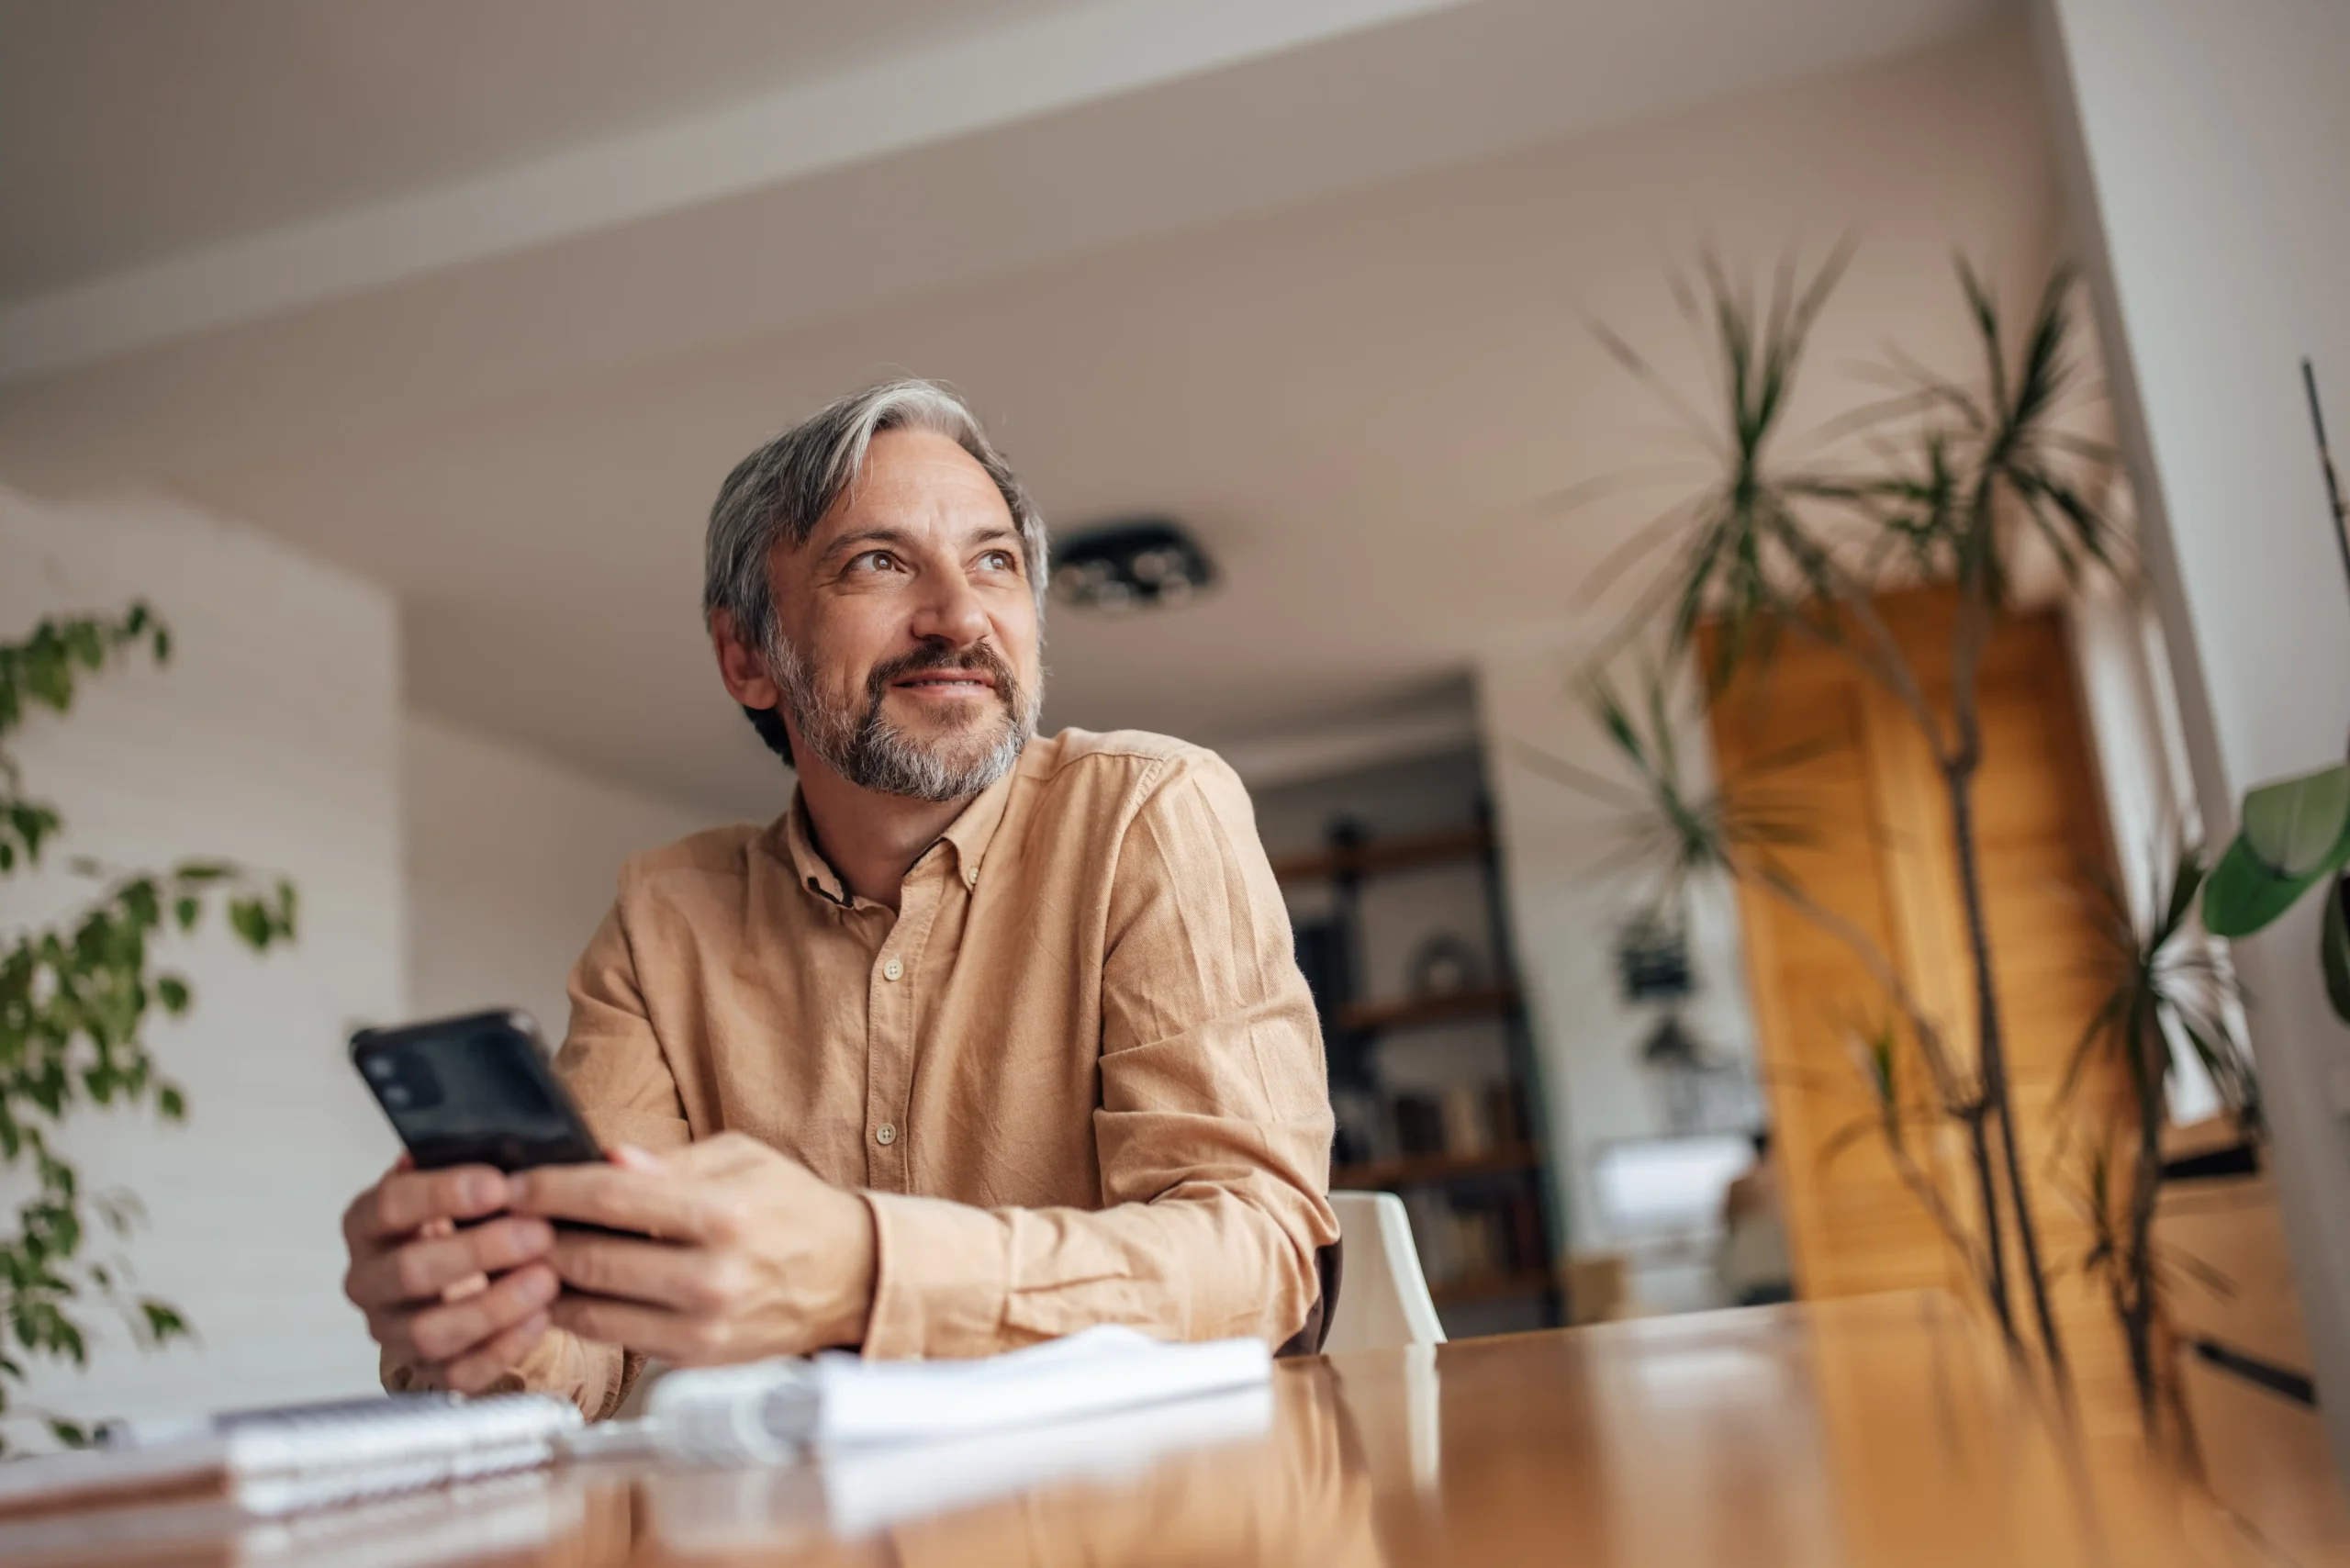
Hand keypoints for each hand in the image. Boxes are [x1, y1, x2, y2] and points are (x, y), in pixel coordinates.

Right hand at [341, 1157, 559, 1392]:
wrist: (464, 1271)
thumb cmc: (464, 1218)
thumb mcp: (461, 1184)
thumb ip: (474, 1164)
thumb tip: (512, 1148)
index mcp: (368, 1223)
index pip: (389, 1205)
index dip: (443, 1194)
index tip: (499, 1184)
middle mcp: (369, 1280)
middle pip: (409, 1271)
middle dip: (480, 1251)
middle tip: (538, 1233)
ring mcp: (393, 1330)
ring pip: (429, 1332)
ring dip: (493, 1306)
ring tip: (546, 1279)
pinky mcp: (425, 1369)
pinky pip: (458, 1372)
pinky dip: (502, 1347)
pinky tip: (540, 1317)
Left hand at [506, 1133, 874, 1365]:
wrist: (851, 1276)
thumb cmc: (794, 1210)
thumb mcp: (741, 1160)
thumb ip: (669, 1163)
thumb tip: (607, 1159)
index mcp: (722, 1215)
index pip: (611, 1200)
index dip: (550, 1191)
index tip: (514, 1184)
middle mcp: (711, 1278)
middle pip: (589, 1261)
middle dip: (533, 1239)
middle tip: (501, 1222)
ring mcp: (701, 1327)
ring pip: (591, 1310)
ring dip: (545, 1284)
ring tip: (521, 1258)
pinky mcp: (694, 1359)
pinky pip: (616, 1337)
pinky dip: (582, 1313)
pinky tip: (565, 1288)